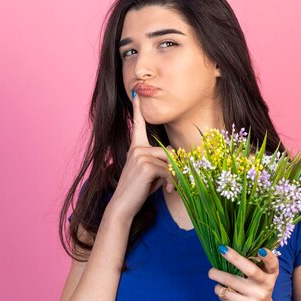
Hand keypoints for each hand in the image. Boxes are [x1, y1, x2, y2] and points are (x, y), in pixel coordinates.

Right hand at [108, 90, 175, 220]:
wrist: (123, 206)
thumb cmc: (138, 191)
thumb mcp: (151, 173)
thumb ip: (160, 162)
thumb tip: (178, 158)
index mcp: (135, 148)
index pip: (138, 125)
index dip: (137, 109)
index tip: (136, 93)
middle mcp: (136, 148)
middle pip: (168, 151)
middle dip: (174, 168)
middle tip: (171, 184)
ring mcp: (140, 155)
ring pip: (170, 162)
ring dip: (174, 177)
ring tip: (168, 189)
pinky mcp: (146, 165)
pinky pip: (169, 170)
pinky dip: (172, 182)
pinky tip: (166, 191)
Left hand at [208, 246, 278, 300]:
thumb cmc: (256, 289)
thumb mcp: (260, 277)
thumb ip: (252, 265)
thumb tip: (228, 249)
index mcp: (271, 274)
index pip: (272, 263)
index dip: (268, 256)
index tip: (260, 250)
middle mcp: (266, 284)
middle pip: (251, 270)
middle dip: (235, 258)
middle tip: (222, 249)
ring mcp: (257, 296)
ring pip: (232, 281)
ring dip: (217, 275)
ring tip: (211, 272)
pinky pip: (227, 294)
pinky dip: (219, 289)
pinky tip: (219, 288)